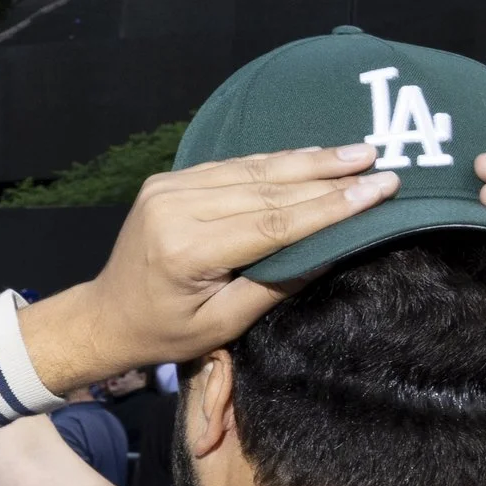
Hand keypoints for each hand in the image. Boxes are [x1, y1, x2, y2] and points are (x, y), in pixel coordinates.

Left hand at [21, 146, 393, 394]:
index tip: (378, 190)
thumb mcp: (220, 325)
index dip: (329, 206)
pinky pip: (232, 167)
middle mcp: (174, 209)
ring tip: (357, 152)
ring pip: (251, 170)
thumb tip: (334, 248)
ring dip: (307, 160)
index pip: (273, 223)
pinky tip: (312, 154)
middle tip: (379, 163)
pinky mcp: (168, 180)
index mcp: (186, 250)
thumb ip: (274, 285)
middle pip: (266, 190)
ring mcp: (168, 189)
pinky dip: (274, 162)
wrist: (106, 315)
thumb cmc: (164, 332)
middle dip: (327, 176)